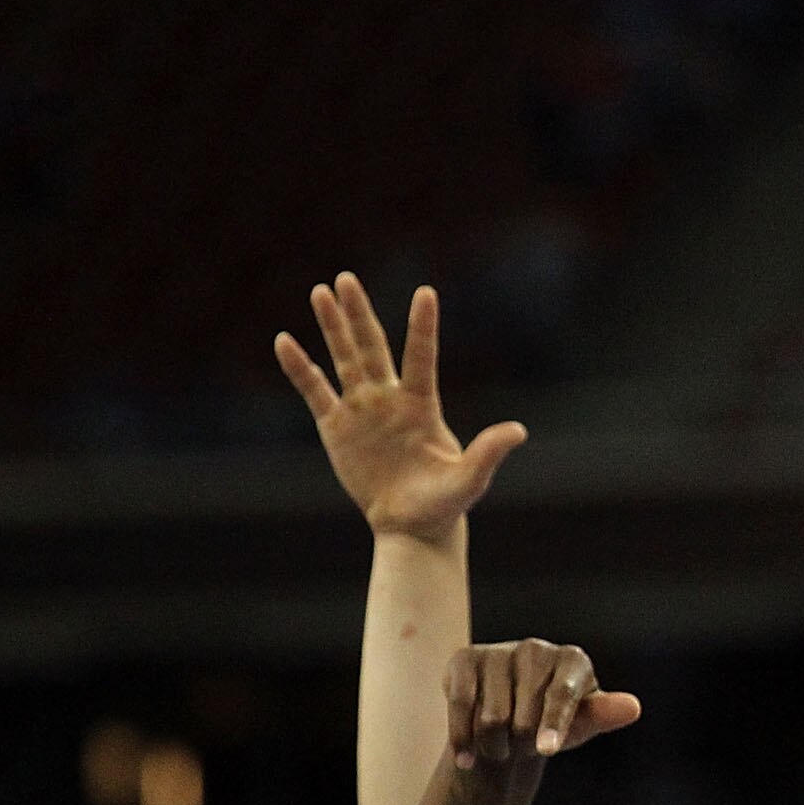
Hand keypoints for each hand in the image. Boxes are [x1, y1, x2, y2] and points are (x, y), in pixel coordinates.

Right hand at [276, 275, 526, 541]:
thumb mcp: (470, 479)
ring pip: (344, 359)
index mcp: (422, 405)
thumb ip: (488, 452)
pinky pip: (314, 390)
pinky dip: (300, 367)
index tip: (425, 291)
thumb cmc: (444, 502)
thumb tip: (518, 432)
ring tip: (321, 291)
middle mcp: (390, 399)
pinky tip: (284, 341)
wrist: (411, 525)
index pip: (421, 357)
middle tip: (346, 279)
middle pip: (373, 347)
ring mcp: (361, 409)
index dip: (422, 326)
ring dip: (332, 327)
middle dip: (358, 314)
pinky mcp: (336, 426)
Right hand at [448, 640, 642, 768]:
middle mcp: (536, 648)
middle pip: (523, 716)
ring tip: (501, 745)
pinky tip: (466, 760)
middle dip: (522, 744)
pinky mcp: (465, 658)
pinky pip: (459, 705)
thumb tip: (632, 707)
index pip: (563, 695)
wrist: (510, 718)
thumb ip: (602, 715)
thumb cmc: (555, 722)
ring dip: (493, 746)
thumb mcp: (580, 724)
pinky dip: (462, 739)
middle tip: (524, 747)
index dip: (554, 724)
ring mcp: (498, 650)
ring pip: (491, 717)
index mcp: (573, 660)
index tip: (546, 750)